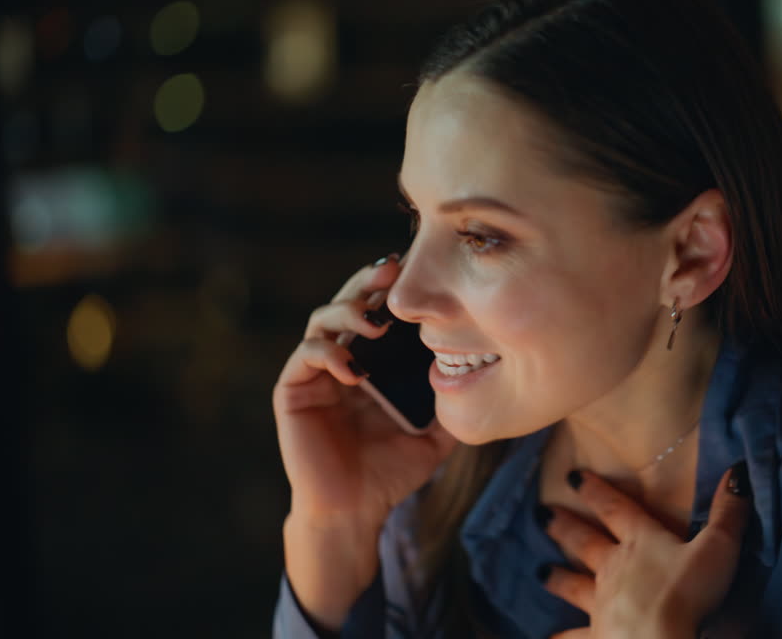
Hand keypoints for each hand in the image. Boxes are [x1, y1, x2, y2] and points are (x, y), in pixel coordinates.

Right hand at [273, 252, 456, 529]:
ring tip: (376, 324)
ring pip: (322, 320)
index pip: (379, 311)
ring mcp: (315, 374)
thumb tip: (488, 375)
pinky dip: (328, 352)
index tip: (420, 270)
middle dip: (368, 281)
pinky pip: (305, 356)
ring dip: (348, 311)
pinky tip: (354, 369)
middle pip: (349, 302)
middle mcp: (341, 360)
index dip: (393, 288)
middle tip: (393, 269)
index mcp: (372, 363)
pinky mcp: (293, 391)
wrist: (354, 512)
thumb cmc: (391, 473)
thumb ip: (453, 403)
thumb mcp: (434, 433)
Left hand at [540, 463, 751, 638]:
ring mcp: (601, 605)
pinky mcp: (597, 636)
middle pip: (585, 543)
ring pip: (574, 588)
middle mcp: (614, 570)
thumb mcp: (717, 548)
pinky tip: (547, 637)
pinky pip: (575, 638)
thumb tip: (738, 470)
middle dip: (564, 527)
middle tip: (540, 514)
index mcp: (641, 543)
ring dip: (558, 579)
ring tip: (538, 572)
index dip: (596, 491)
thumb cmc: (687, 593)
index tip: (572, 475)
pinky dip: (561, 637)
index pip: (616, 509)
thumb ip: (728, 512)